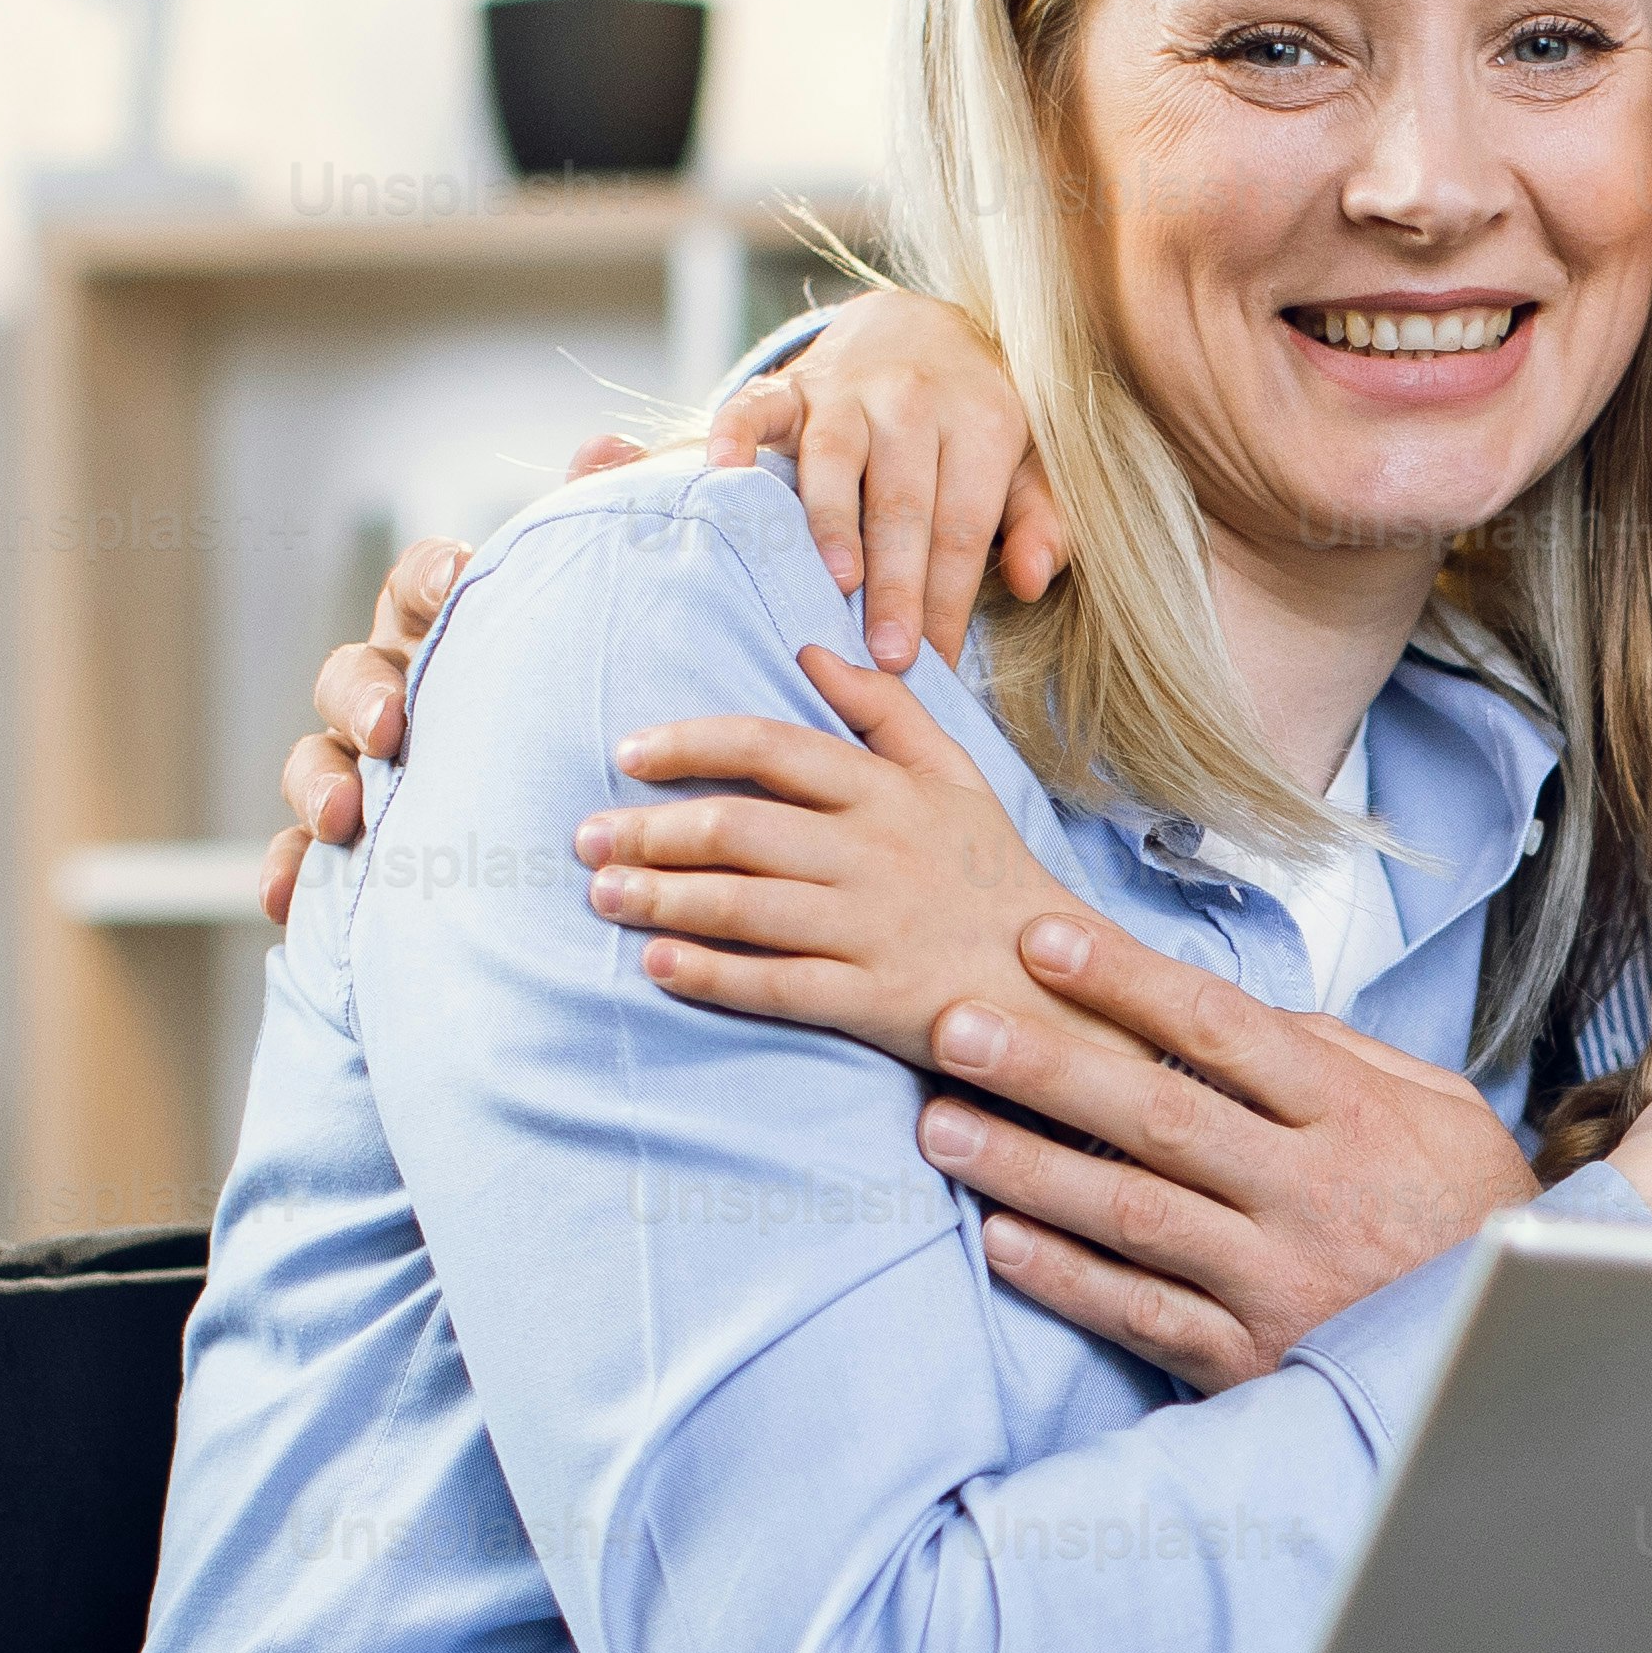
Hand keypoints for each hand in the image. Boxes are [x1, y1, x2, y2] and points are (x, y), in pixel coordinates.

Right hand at [259, 432, 652, 922]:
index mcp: (446, 632)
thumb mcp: (608, 620)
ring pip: (316, 762)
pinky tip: (282, 902)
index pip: (422, 587)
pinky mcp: (354, 850)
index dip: (431, 578)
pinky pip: (302, 860)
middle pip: (352, 674)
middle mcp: (392, 691)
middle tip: (397, 723)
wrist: (591, 807)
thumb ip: (599, 533)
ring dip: (319, 783)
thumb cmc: (589, 695)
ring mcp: (364, 769)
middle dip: (366, 693)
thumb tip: (606, 449)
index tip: (456, 579)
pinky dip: (287, 876)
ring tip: (342, 818)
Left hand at [578, 646, 1161, 1075]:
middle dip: (650, 830)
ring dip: (661, 897)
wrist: (1067, 988)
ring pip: (745, 905)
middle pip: (739, 828)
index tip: (627, 753)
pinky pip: (776, 984)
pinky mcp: (876, 1000)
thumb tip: (811, 651)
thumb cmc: (996, 877)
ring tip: (601, 893)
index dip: (691, 743)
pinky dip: (710, 973)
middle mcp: (876, 853)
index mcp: (889, 792)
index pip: (772, 747)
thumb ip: (886, 711)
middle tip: (584, 837)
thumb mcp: (958, 777)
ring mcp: (875, 928)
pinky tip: (655, 964)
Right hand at [686, 290, 1061, 670]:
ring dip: (832, 522)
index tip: (938, 665)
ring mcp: (845, 391)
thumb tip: (1031, 580)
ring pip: (835, 461)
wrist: (917, 327)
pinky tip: (725, 473)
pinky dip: (735, 435)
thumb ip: (1038, 520)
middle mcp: (912, 402)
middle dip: (896, 584)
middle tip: (889, 655)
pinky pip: (755, 404)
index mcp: (978, 425)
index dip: (949, 601)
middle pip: (903, 505)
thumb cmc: (973, 419)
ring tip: (836, 582)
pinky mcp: (789, 384)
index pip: (961, 529)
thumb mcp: (1027, 462)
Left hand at [913, 915, 1544, 1389]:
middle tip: (954, 1024)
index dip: (1125, 979)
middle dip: (1048, 1065)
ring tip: (940, 1127)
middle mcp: (1310, 1193)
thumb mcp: (1442, 1113)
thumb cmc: (1467, 1218)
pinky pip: (1144, 1314)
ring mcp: (1277, 1281)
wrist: (1516, 1355)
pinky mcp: (1253, 1359)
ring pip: (1134, 1214)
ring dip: (1029, 1168)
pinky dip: (1068, 1279)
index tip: (1040, 937)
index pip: (1223, 1028)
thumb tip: (1254, 1013)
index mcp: (1352, 1117)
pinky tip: (1000, 1241)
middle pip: (1160, 1114)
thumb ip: (1346, 1055)